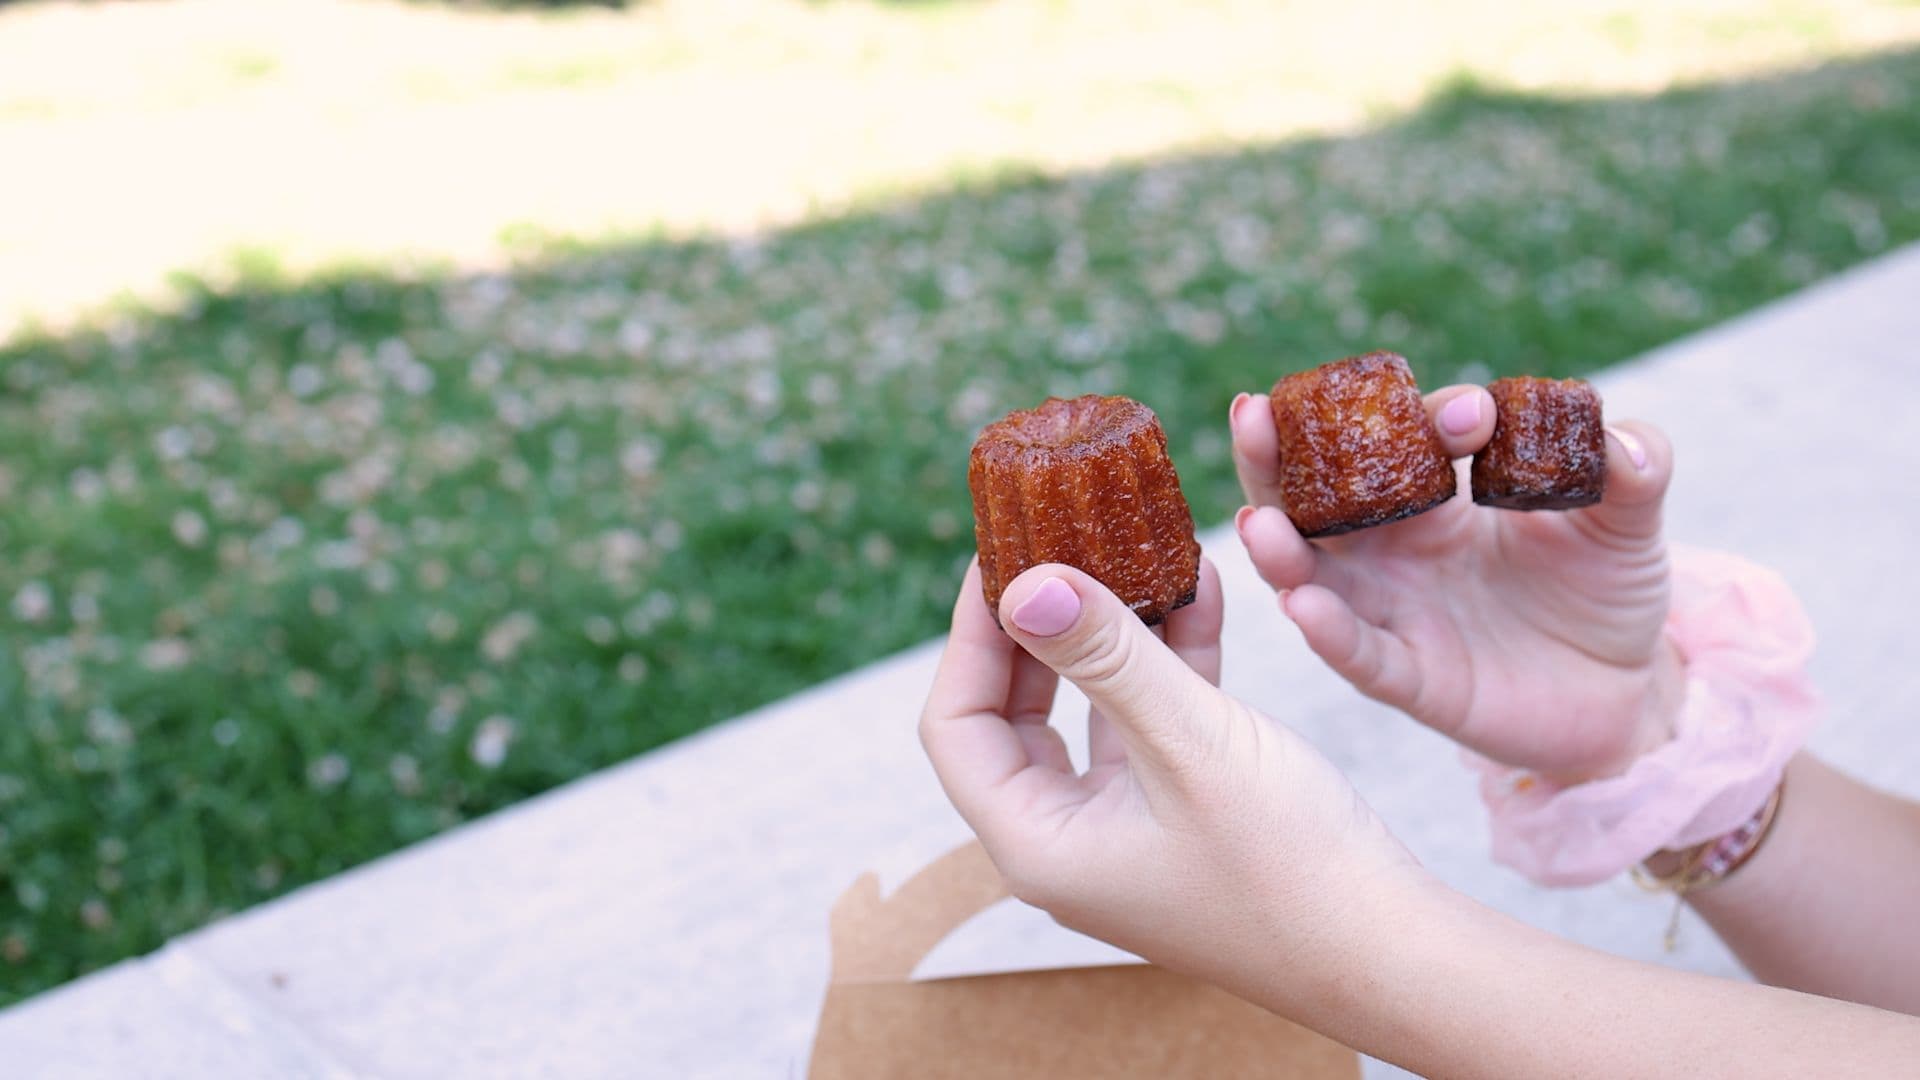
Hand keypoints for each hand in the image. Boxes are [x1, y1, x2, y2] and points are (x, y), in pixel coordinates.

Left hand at [918, 557, 1425, 1007]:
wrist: (1395, 955)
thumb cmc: (1292, 869)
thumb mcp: (1190, 743)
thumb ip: (1105, 658)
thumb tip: (1026, 584)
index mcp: (1038, 846)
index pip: (957, 726)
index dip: (970, 636)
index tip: (999, 559)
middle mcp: (1068, 843)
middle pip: (1014, 714)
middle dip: (1037, 626)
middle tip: (1051, 544)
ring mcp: (1125, 831)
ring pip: (1091, 711)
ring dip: (1112, 633)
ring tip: (1127, 549)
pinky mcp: (1183, 815)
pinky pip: (1154, 723)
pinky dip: (1170, 661)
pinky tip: (1200, 589)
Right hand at [1228, 384, 1684, 780]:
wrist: (1626, 691)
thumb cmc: (1608, 590)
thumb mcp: (1628, 521)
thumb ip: (1635, 468)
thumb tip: (1622, 438)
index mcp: (1436, 499)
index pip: (1404, 442)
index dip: (1424, 419)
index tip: (1471, 415)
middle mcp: (1393, 551)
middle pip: (1312, 499)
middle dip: (1274, 457)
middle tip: (1252, 412)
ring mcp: (1394, 614)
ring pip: (1312, 576)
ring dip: (1279, 549)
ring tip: (1258, 522)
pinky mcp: (1411, 678)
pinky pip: (1360, 655)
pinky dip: (1330, 633)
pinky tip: (1304, 606)